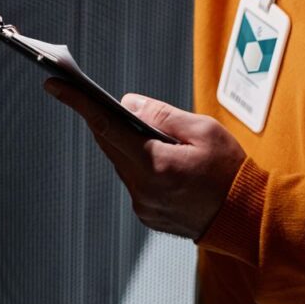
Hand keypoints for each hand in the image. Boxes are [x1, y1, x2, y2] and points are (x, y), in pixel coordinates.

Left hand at [44, 79, 247, 240]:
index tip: (55, 84)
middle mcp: (143, 190)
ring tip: (138, 126)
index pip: (106, 127)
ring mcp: (144, 205)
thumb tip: (128, 104)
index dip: (78, 103)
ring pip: (121, 162)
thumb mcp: (203, 130)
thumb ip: (162, 115)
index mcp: (155, 166)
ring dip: (124, 142)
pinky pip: (134, 179)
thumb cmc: (232, 172)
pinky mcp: (148, 214)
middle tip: (91, 95)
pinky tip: (155, 153)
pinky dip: (138, 162)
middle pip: (110, 144)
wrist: (249, 219)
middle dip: (103, 119)